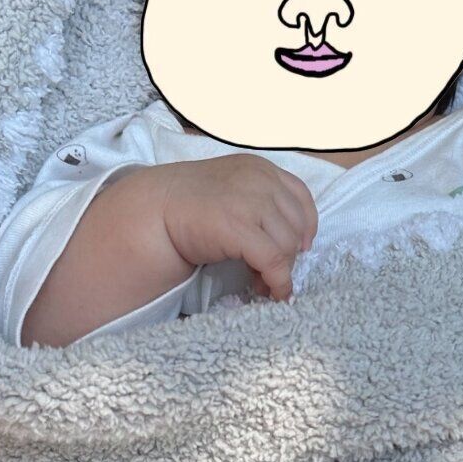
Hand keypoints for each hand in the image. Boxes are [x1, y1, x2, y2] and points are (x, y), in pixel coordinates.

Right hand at [156, 153, 318, 300]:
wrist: (155, 210)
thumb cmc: (191, 205)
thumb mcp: (233, 190)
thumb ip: (261, 203)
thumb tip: (290, 242)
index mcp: (260, 168)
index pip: (301, 197)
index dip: (307, 227)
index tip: (302, 247)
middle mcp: (260, 181)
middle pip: (296, 226)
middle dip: (290, 254)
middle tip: (272, 272)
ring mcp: (251, 202)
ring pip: (287, 246)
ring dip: (280, 270)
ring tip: (262, 282)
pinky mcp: (240, 228)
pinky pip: (274, 262)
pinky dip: (279, 282)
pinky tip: (271, 293)